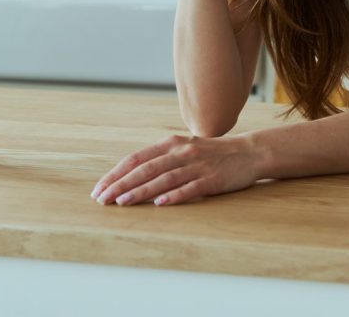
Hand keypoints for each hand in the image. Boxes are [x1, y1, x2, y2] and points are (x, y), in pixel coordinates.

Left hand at [90, 134, 262, 206]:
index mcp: (171, 144)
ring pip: (163, 178)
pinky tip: (160, 204)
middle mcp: (182, 152)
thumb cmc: (211, 155)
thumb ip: (161, 159)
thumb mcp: (184, 149)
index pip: (137, 159)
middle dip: (121, 184)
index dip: (116, 173)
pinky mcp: (212, 179)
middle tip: (102, 199)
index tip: (99, 188)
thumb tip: (130, 176)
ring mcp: (197, 165)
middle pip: (145, 168)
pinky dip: (174, 195)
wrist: (249, 153)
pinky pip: (190, 188)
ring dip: (141, 191)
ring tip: (122, 202)